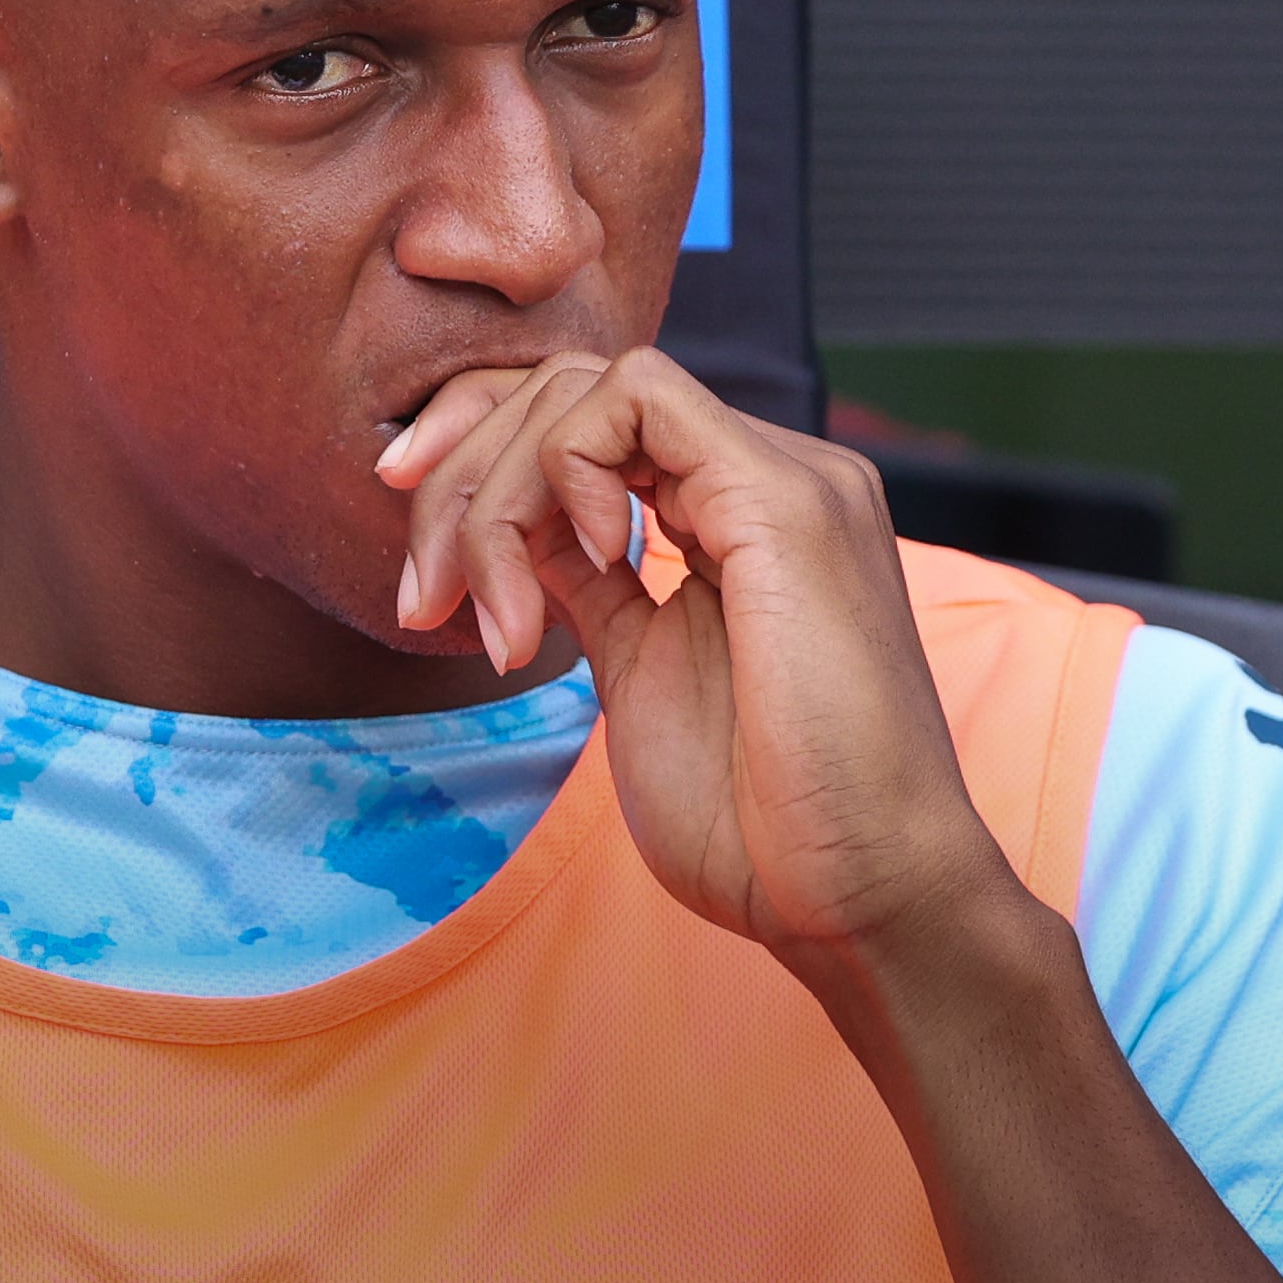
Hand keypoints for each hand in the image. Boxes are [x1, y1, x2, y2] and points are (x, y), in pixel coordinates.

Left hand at [378, 349, 1025, 967]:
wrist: (862, 897)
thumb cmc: (765, 824)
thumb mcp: (640, 677)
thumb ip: (592, 589)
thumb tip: (522, 538)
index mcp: (741, 516)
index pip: (589, 418)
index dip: (478, 458)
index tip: (420, 560)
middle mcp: (769, 476)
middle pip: (570, 388)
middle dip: (460, 480)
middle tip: (424, 600)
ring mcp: (785, 478)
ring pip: (590, 386)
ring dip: (495, 491)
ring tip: (494, 620)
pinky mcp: (783, 501)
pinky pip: (638, 401)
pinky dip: (565, 468)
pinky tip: (577, 568)